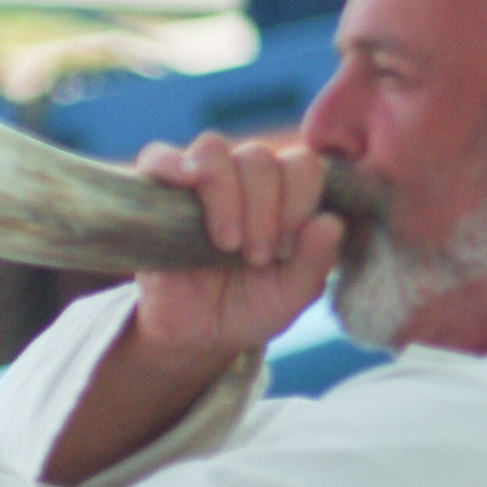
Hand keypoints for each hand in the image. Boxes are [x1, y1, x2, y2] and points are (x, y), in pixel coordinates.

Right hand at [132, 129, 341, 360]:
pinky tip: (188, 181)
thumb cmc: (249, 308)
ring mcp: (199, 183)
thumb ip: (314, 262)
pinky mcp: (156, 192)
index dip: (298, 201)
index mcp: (283, 195)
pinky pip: (157, 156)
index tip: (284, 250)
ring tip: (227, 243)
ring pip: (214, 150)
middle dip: (264, 209)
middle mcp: (243, 180)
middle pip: (259, 157)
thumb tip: (330, 221)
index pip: (301, 164)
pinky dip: (173, 163)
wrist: (196, 336)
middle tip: (256, 257)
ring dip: (227, 194)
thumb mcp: (289, 297)